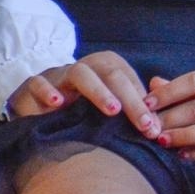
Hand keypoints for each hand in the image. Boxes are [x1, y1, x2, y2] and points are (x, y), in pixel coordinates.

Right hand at [7, 51, 161, 139]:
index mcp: (109, 65)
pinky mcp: (33, 84)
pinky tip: (57, 103)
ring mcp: (59, 74)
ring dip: (98, 91)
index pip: (132, 82)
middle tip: (144, 124)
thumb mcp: (110, 101)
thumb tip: (161, 122)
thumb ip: (136, 106)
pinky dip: (48, 91)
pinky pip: (39, 83)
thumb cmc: (83, 102)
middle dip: (132, 101)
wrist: (39, 97)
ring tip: (112, 110)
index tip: (155, 128)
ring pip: (81, 74)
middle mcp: (87, 65)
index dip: (145, 104)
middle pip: (113, 76)